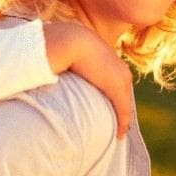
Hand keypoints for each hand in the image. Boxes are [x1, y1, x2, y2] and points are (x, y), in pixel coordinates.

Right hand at [43, 22, 133, 138]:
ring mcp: (120, 77)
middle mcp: (118, 67)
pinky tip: (119, 135)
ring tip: (117, 132)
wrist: (69, 40)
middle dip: (119, 108)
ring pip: (124, 104)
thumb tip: (51, 69)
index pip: (112, 79)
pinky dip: (122, 123)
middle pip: (123, 93)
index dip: (108, 94)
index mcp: (106, 56)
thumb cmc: (61, 44)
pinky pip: (123, 110)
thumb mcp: (66, 53)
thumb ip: (64, 61)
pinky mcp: (117, 88)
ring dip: (121, 118)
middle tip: (114, 125)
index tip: (104, 107)